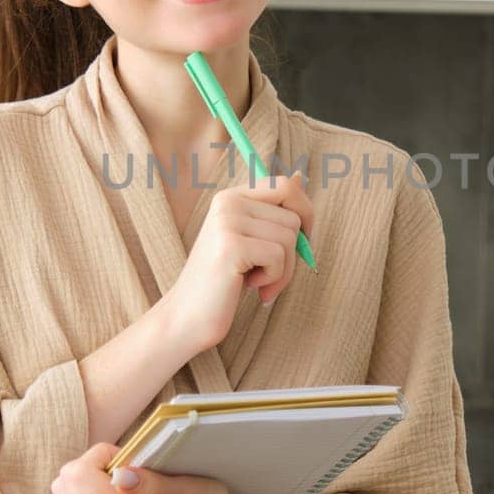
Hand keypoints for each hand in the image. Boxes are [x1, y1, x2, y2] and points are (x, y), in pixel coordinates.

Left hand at [46, 442, 244, 493]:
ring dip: (83, 478)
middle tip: (125, 468)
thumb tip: (118, 475)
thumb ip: (154, 485)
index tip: (130, 460)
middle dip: (91, 464)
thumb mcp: (192, 492)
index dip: (103, 455)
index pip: (81, 474)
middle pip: (67, 482)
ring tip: (115, 481)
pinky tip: (105, 493)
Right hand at [159, 169, 314, 351]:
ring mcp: (227, 221)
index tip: (301, 242)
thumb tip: (301, 176)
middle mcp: (228, 202)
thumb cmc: (225, 282)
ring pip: (290, 238)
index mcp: (231, 196)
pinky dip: (273, 279)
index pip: (285, 185)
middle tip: (274, 271)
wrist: (189, 316)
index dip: (304, 213)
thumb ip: (274, 211)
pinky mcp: (231, 245)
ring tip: (257, 282)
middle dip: (295, 251)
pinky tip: (250, 287)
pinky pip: (278, 256)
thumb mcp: (252, 241)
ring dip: (283, 270)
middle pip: (293, 216)